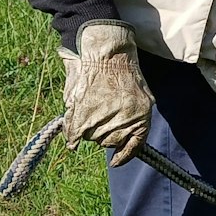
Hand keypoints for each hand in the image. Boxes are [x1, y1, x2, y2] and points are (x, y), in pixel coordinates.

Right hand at [60, 20, 154, 165]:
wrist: (106, 53)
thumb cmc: (125, 72)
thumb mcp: (143, 97)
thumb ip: (136, 120)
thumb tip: (124, 145)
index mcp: (140, 118)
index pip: (134, 146)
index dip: (124, 155)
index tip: (115, 161)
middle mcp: (121, 123)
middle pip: (110, 141)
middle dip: (108, 132)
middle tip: (104, 111)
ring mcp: (99, 121)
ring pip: (93, 137)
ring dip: (92, 127)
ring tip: (93, 105)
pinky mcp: (80, 117)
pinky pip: (74, 135)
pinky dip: (72, 136)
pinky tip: (73, 138)